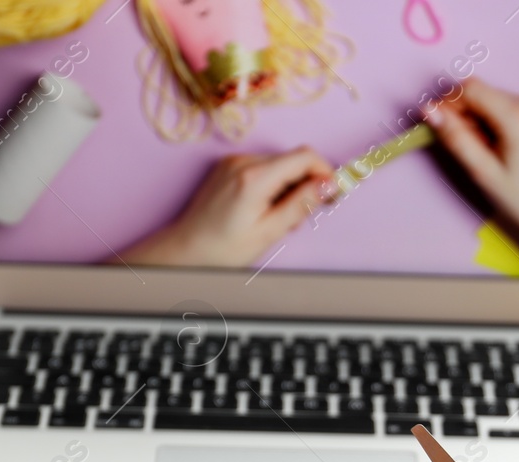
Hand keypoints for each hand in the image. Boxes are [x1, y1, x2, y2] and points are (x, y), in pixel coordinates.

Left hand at [118, 146, 333, 268]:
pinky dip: (272, 184)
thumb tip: (329, 185)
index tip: (331, 193)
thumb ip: (301, 204)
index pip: (304, 156)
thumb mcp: (269, 231)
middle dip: (305, 184)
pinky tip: (263, 207)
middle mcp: (243, 161)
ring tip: (277, 217)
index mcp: (255, 177)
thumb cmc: (224, 248)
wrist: (187, 249)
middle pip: (293, 159)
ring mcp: (234, 161)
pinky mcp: (228, 165)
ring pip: (279, 164)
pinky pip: (262, 167)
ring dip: (288, 186)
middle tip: (300, 218)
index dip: (325, 172)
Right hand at [425, 79, 518, 277]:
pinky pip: (508, 108)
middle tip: (463, 148)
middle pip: (482, 93)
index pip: (471, 88)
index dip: (447, 102)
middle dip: (463, 114)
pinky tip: (497, 148)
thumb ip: (456, 138)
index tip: (435, 124)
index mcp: (518, 117)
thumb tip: (429, 112)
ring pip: (493, 100)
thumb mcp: (485, 173)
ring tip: (483, 153)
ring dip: (478, 119)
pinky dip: (494, 122)